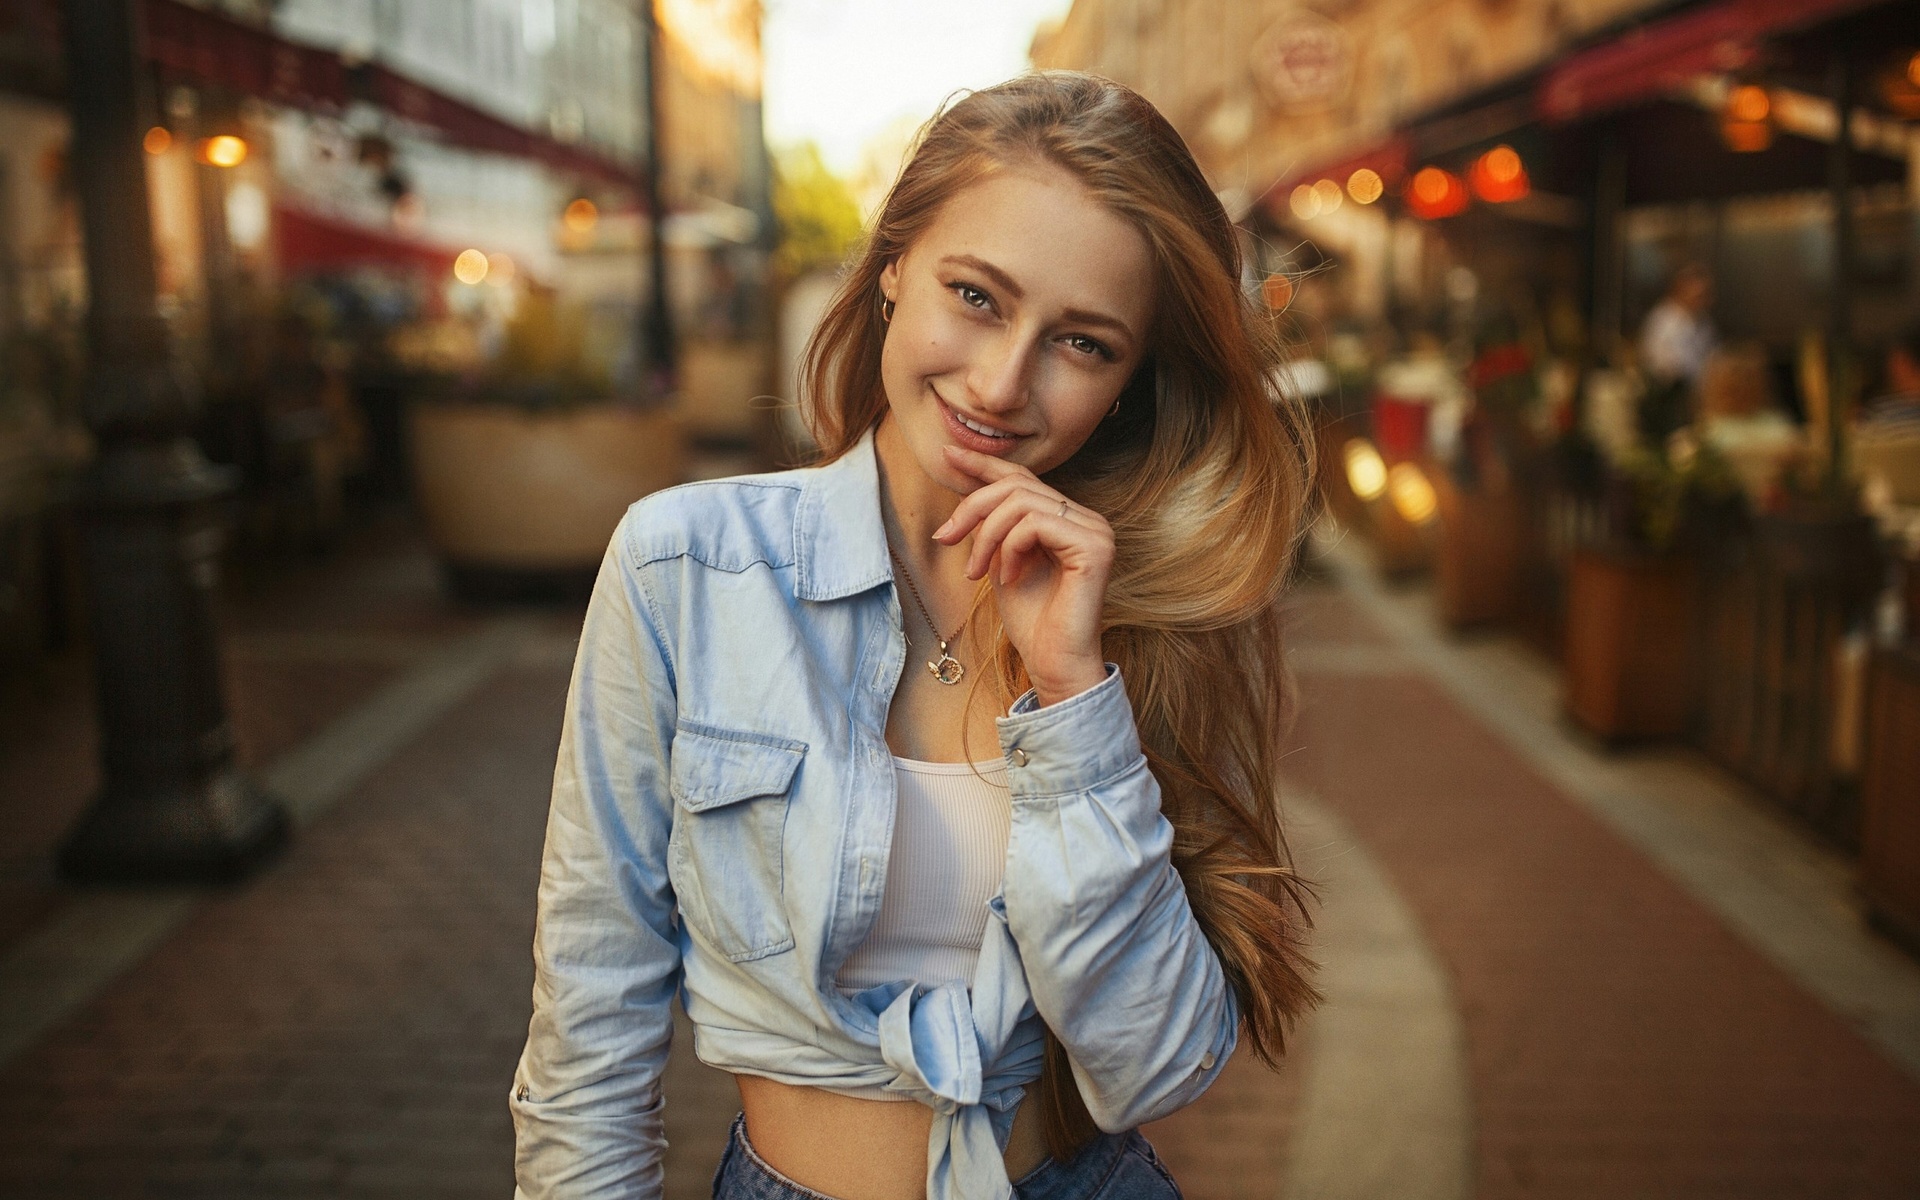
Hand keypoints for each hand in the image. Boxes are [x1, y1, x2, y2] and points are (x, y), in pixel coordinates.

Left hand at [933, 445, 1111, 705]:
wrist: (1054, 665)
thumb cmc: (1032, 622)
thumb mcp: (1001, 562)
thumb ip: (994, 527)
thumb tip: (968, 488)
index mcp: (1069, 520)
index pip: (1024, 478)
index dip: (985, 464)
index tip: (949, 453)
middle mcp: (1087, 519)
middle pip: (1017, 485)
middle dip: (972, 508)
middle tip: (945, 539)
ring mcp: (1095, 531)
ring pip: (1022, 502)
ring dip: (986, 535)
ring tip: (978, 572)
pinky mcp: (1094, 547)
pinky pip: (1034, 523)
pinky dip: (1009, 548)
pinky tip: (1007, 578)